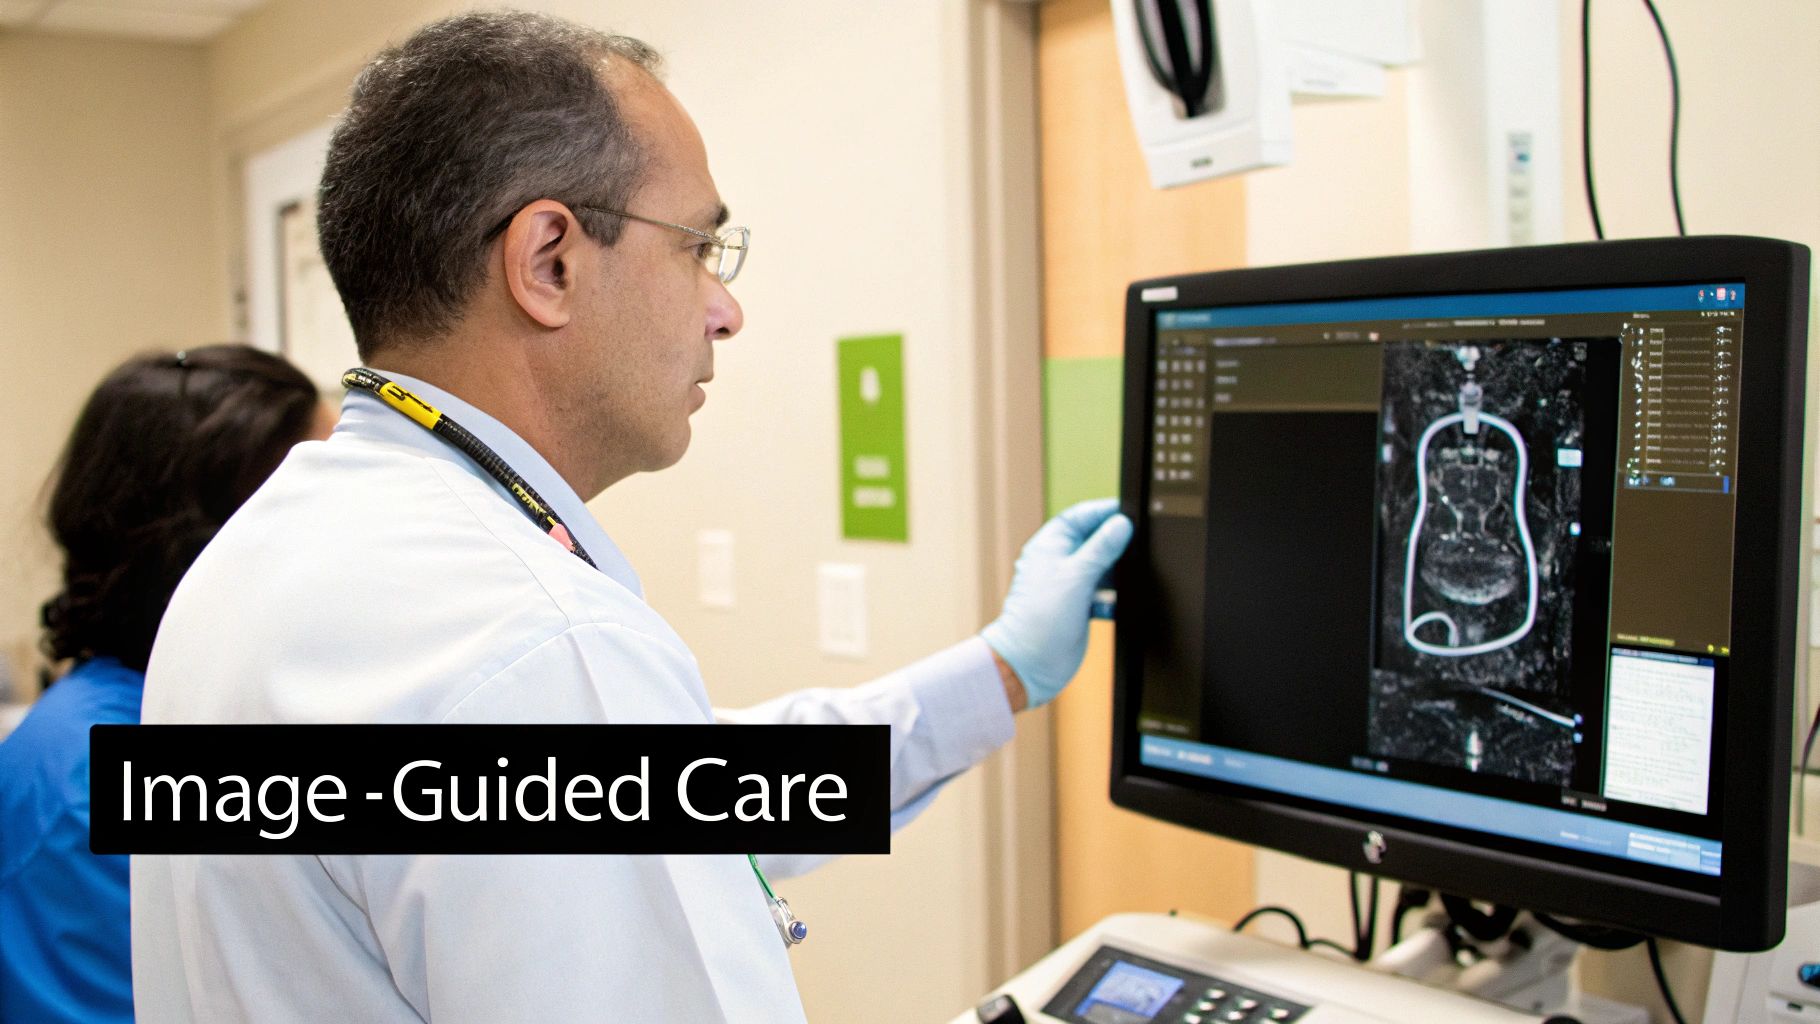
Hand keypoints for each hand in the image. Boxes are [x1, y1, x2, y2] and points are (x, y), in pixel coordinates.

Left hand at [981, 498, 1132, 707]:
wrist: (1031, 663)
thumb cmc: (1040, 617)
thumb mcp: (1076, 575)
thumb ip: (1101, 548)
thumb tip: (1121, 524)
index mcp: (1050, 544)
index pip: (1081, 516)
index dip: (1105, 512)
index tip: (1130, 513)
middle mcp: (1060, 560)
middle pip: (1096, 540)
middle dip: (1115, 544)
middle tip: (1136, 546)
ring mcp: (1070, 583)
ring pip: (1103, 567)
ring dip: (1115, 573)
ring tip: (1122, 580)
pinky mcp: (1080, 605)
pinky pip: (1104, 591)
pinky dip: (1112, 595)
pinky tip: (1114, 602)